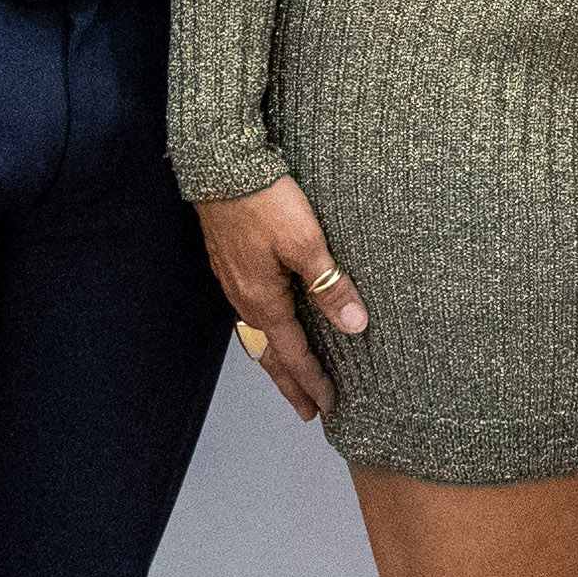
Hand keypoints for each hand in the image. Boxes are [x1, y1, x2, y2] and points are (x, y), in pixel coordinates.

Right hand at [193, 177, 370, 417]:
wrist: (222, 166)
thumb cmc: (264, 200)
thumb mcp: (307, 243)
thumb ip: (330, 286)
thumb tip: (355, 326)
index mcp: (264, 301)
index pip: (292, 355)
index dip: (311, 381)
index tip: (327, 406)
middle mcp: (244, 298)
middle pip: (269, 354)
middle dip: (289, 383)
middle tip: (306, 410)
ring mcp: (233, 281)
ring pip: (256, 333)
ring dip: (275, 359)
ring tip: (289, 376)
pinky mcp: (230, 262)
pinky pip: (247, 311)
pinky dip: (262, 331)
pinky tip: (269, 323)